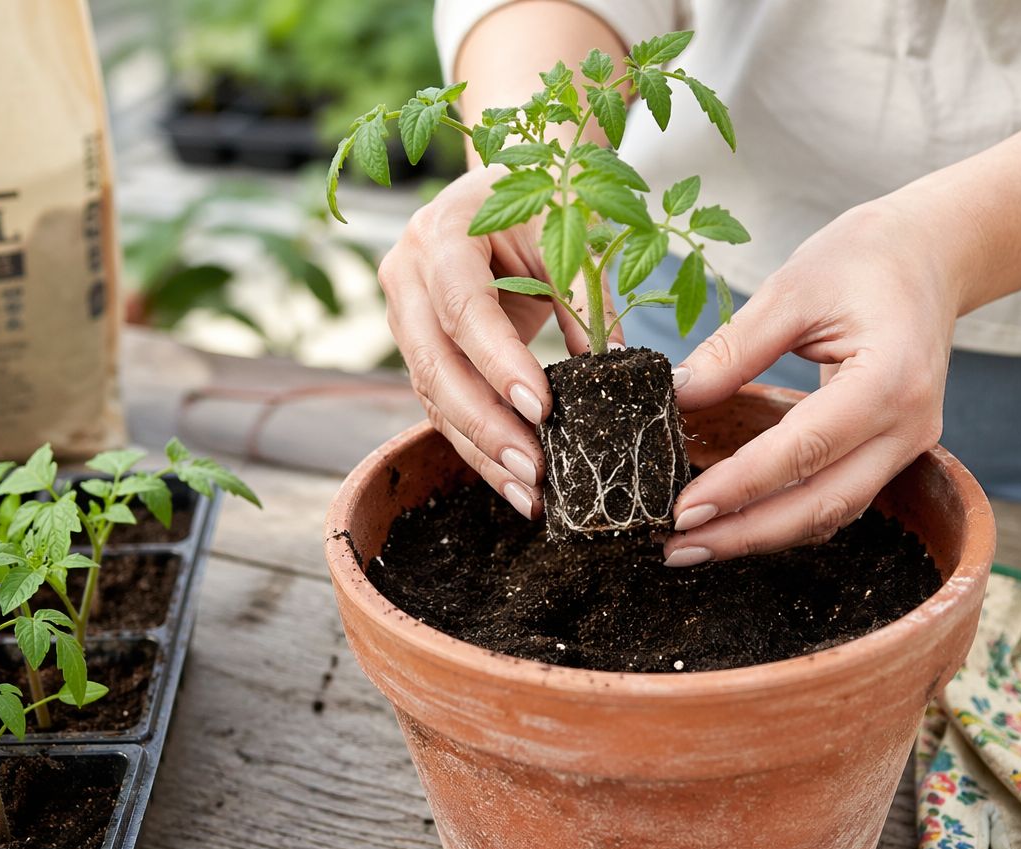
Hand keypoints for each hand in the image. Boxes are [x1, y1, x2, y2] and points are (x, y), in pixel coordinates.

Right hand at [378, 167, 618, 518]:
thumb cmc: (546, 198)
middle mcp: (407, 276)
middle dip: (487, 425)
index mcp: (440, 234)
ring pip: (432, 396)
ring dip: (482, 451)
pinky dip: (479, 447)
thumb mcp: (571, 233)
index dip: (498, 362)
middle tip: (536, 472)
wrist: (506, 181)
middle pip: (434, 364)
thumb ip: (586, 297)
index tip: (542, 409)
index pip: (463, 307)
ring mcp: (403, 315)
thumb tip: (616, 371)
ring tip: (531, 495)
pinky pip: (440, 407)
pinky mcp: (418, 349)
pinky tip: (514, 482)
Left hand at [663, 198, 962, 564]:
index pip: (804, 451)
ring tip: (694, 545)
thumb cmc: (865, 259)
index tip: (682, 510)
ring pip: (831, 512)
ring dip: (762, 536)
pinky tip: (735, 522)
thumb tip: (674, 398)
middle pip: (822, 504)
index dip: (740, 487)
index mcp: (890, 380)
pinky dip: (785, 516)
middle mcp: (909, 426)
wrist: (932, 254)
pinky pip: (837, 498)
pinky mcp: (892, 453)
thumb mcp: (792, 288)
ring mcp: (908, 446)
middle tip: (676, 548)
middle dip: (746, 534)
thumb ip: (734, 349)